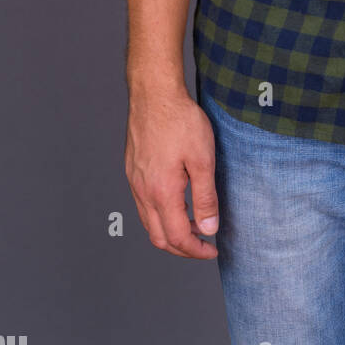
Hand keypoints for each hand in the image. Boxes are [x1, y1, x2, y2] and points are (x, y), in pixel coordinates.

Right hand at [125, 87, 219, 259]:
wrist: (154, 94)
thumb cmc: (180, 121)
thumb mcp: (203, 159)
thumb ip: (205, 197)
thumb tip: (208, 229)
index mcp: (161, 193)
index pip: (177, 238)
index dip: (196, 250)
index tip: (212, 250)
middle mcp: (143, 192)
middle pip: (158, 237)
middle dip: (182, 248)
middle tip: (203, 245)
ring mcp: (134, 181)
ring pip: (148, 222)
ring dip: (170, 232)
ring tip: (193, 226)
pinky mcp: (132, 170)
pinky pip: (143, 205)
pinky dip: (159, 215)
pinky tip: (175, 203)